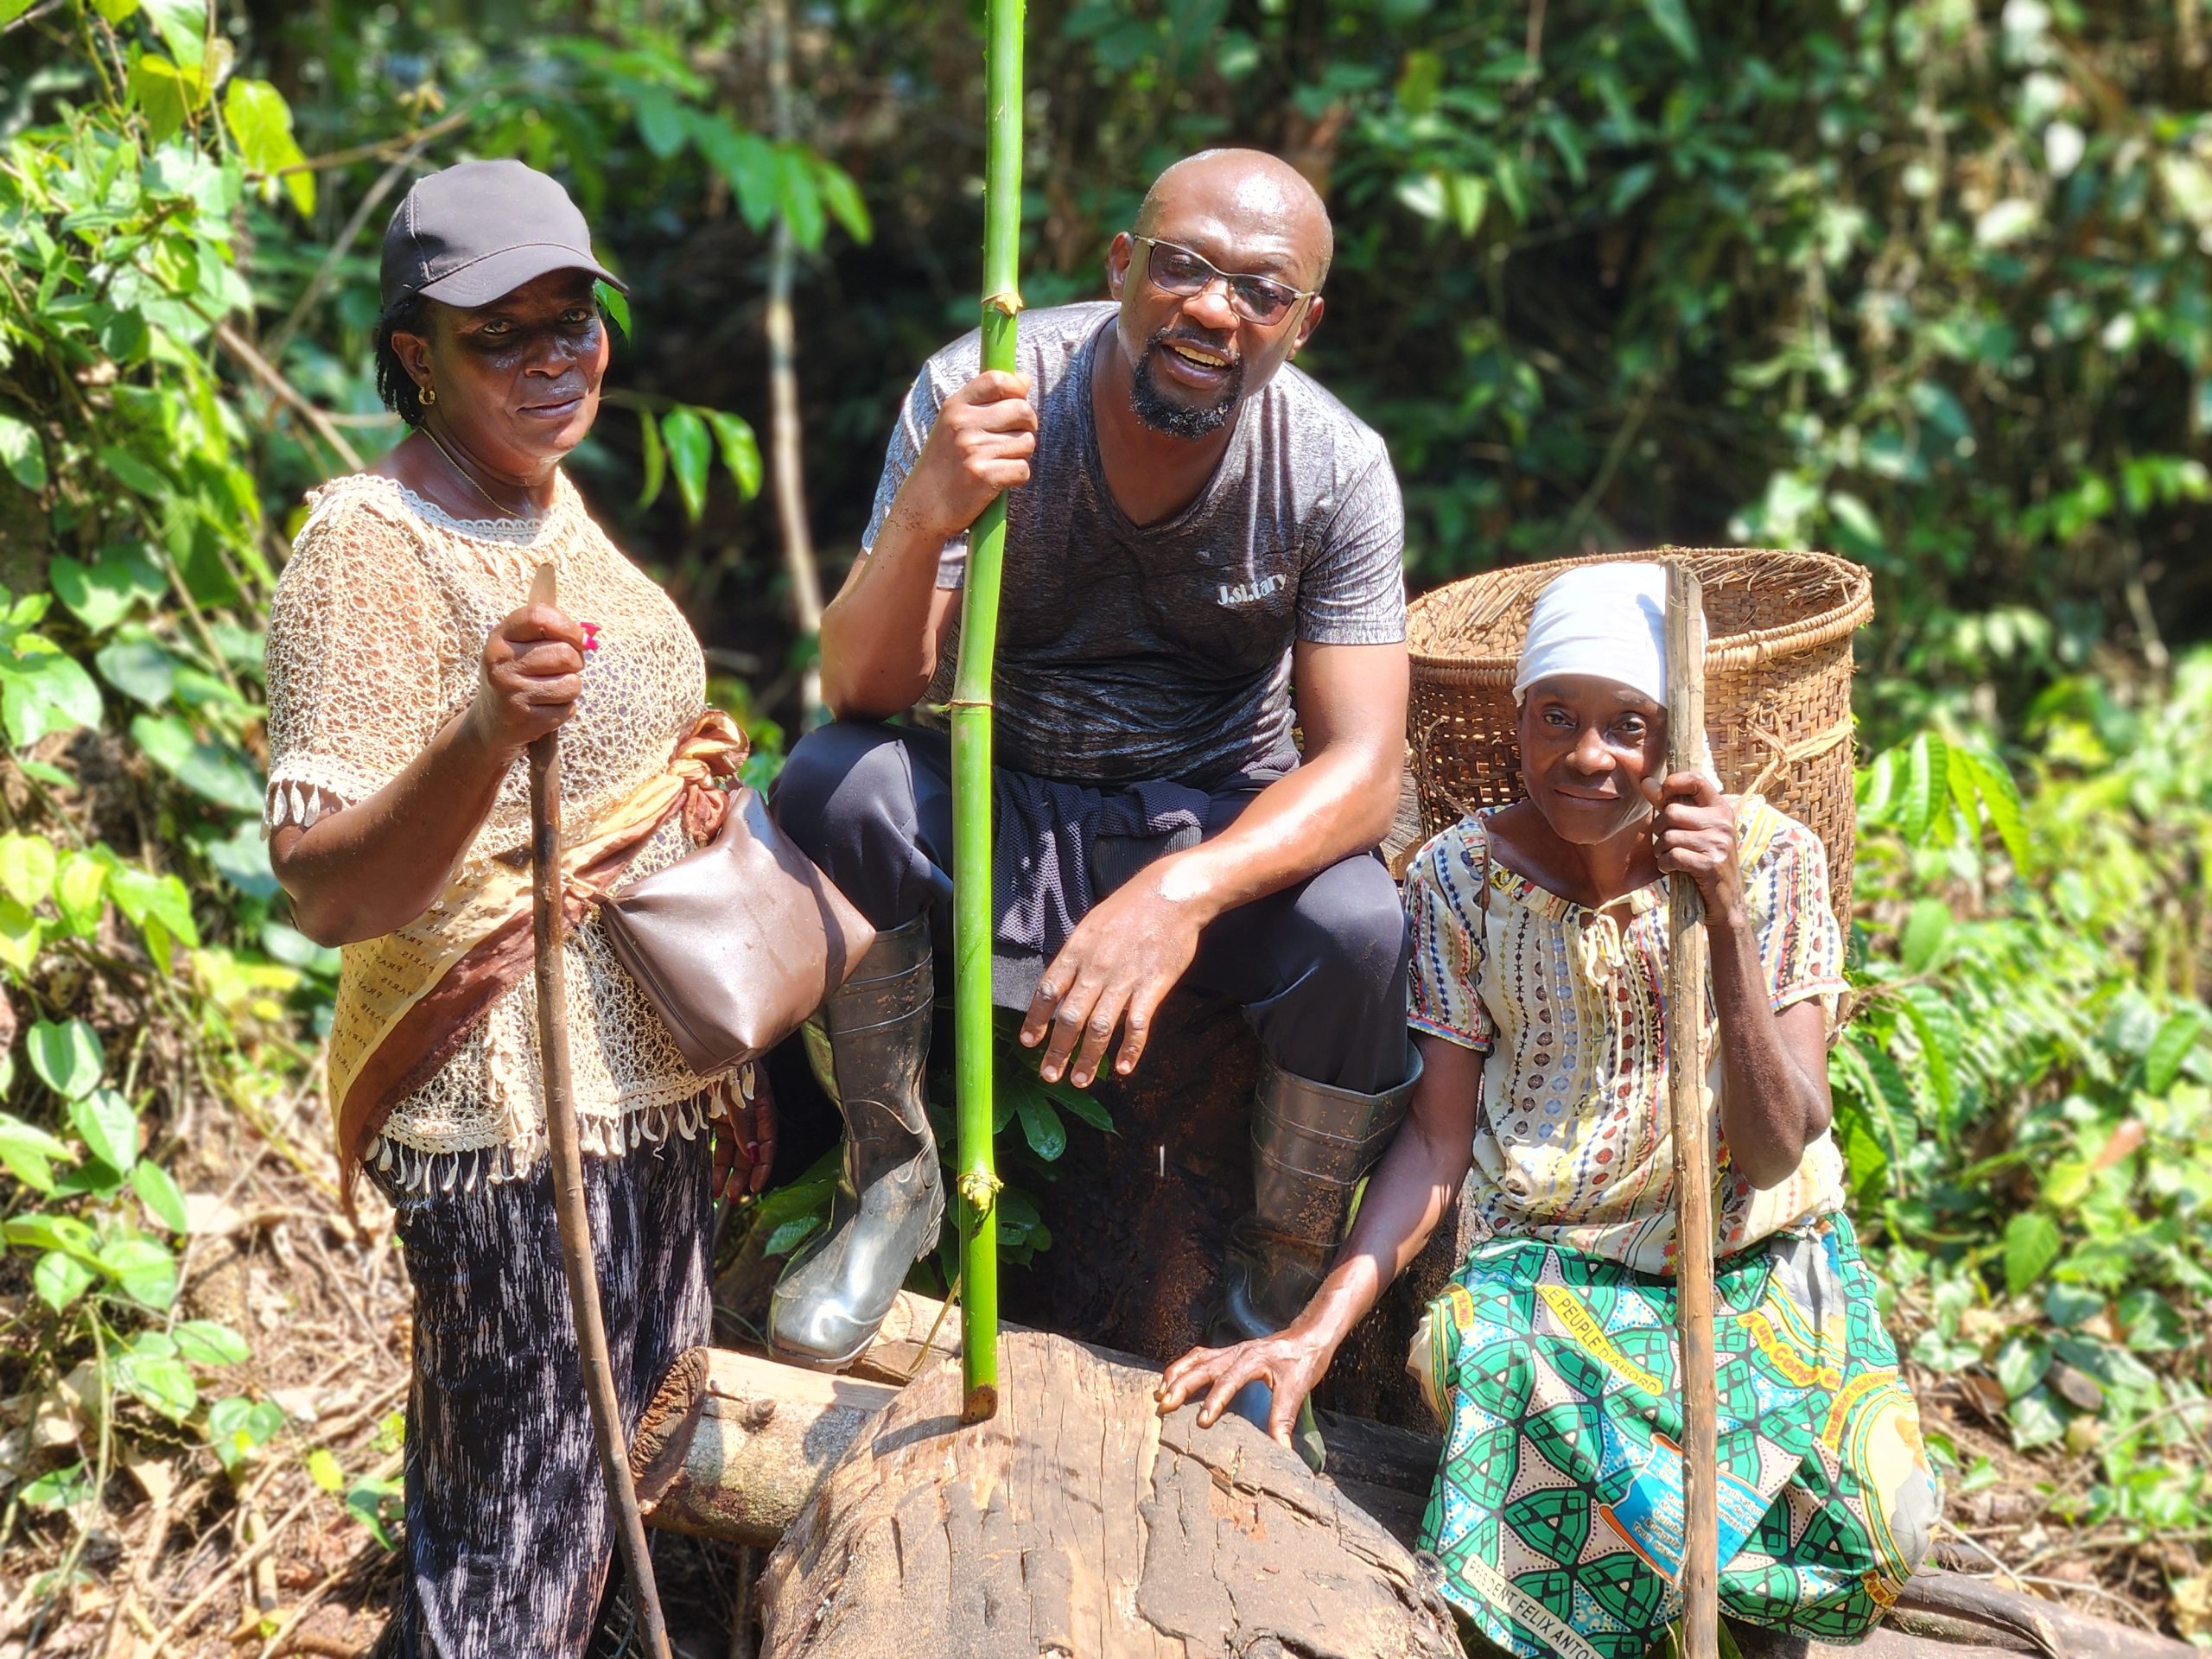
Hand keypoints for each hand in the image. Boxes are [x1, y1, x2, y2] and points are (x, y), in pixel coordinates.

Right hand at [467, 603, 586, 755]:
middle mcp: (501, 662)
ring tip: (550, 690)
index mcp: (500, 637)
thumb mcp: (521, 646)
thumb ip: (551, 633)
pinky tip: (544, 707)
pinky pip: (568, 709)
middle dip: (575, 662)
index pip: (537, 616)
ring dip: (570, 687)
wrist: (492, 721)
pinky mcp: (525, 718)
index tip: (582, 639)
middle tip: (563, 669)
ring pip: (572, 683)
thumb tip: (589, 637)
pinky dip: (564, 709)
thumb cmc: (518, 675)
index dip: (568, 626)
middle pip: (565, 654)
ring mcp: (511, 691)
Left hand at [710, 1073, 776, 1200]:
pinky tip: (710, 1175)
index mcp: (761, 1103)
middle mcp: (748, 1110)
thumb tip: (754, 1153)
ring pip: (733, 1148)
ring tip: (719, 1192)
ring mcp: (730, 1112)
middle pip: (750, 1148)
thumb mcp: (736, 1092)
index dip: (763, 1165)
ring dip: (727, 1170)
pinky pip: (717, 1141)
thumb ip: (744, 1122)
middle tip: (733, 1197)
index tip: (755, 1187)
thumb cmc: (723, 1063)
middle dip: (743, 1174)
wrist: (698, 1044)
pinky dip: (714, 1158)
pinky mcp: (713, 1112)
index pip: (768, 1140)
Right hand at [889, 370, 1037, 541]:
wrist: (921, 508)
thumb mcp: (953, 425)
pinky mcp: (983, 476)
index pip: (997, 379)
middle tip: (1014, 440)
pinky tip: (998, 482)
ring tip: (998, 463)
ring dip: (1020, 455)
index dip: (1017, 389)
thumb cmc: (944, 465)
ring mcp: (972, 449)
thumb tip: (1025, 379)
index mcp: (954, 406)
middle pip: (1022, 410)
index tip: (1018, 402)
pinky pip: (1023, 470)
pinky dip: (1017, 478)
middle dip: (1028, 426)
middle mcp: (962, 424)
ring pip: (1027, 442)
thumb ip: (987, 400)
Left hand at [1019, 865, 1206, 1086]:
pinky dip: (1129, 1049)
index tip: (1029, 1042)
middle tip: (1050, 1075)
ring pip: (1099, 1027)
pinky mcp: (1152, 987)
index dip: (1037, 1020)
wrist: (1170, 895)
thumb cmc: (1130, 908)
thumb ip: (1076, 957)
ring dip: (1088, 1058)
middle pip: (1070, 1017)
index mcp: (1076, 951)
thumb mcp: (1091, 924)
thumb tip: (1060, 986)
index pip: (1047, 991)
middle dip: (1058, 1050)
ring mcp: (1124, 980)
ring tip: (1079, 1080)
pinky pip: (1137, 1025)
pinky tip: (1123, 1068)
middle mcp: (1095, 968)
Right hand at [1155, 1326, 1336, 1451]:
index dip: (1214, 1400)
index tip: (1201, 1420)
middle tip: (1164, 1405)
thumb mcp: (1298, 1390)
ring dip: (1177, 1374)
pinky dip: (1183, 1367)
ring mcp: (1231, 1351)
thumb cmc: (1304, 1361)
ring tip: (1159, 1392)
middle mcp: (1237, 1352)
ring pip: (1196, 1359)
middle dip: (1182, 1385)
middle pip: (1202, 1366)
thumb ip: (1284, 1419)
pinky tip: (1173, 1379)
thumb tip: (1281, 1449)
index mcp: (1253, 1359)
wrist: (1310, 1336)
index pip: (1228, 1380)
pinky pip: (1200, 1357)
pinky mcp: (1229, 1353)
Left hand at [1645, 770, 1741, 919]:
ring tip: (1670, 857)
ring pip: (1668, 836)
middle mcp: (1723, 823)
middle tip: (1667, 842)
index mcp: (1721, 809)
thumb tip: (1645, 782)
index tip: (1662, 797)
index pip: (1696, 780)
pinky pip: (1672, 856)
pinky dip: (1665, 864)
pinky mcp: (1710, 865)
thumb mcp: (1694, 830)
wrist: (1727, 902)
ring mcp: (1718, 844)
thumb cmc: (1705, 860)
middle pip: (1671, 812)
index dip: (1672, 784)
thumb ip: (1670, 805)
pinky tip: (1671, 868)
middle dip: (1659, 829)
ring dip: (1660, 850)